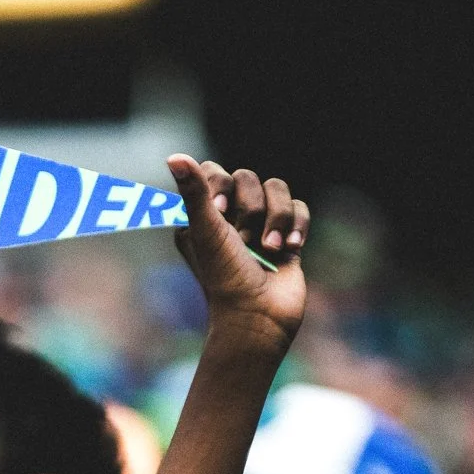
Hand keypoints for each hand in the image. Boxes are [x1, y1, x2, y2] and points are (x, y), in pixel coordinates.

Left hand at [167, 156, 307, 350]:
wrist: (259, 317)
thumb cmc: (225, 278)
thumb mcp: (206, 230)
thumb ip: (194, 192)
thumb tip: (174, 156)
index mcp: (202, 216)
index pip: (213, 172)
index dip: (220, 186)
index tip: (220, 212)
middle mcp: (230, 218)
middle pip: (247, 178)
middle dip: (250, 209)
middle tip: (244, 241)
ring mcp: (261, 225)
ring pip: (276, 188)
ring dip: (275, 218)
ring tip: (269, 249)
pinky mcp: (287, 235)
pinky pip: (299, 207)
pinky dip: (296, 225)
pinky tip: (290, 248)